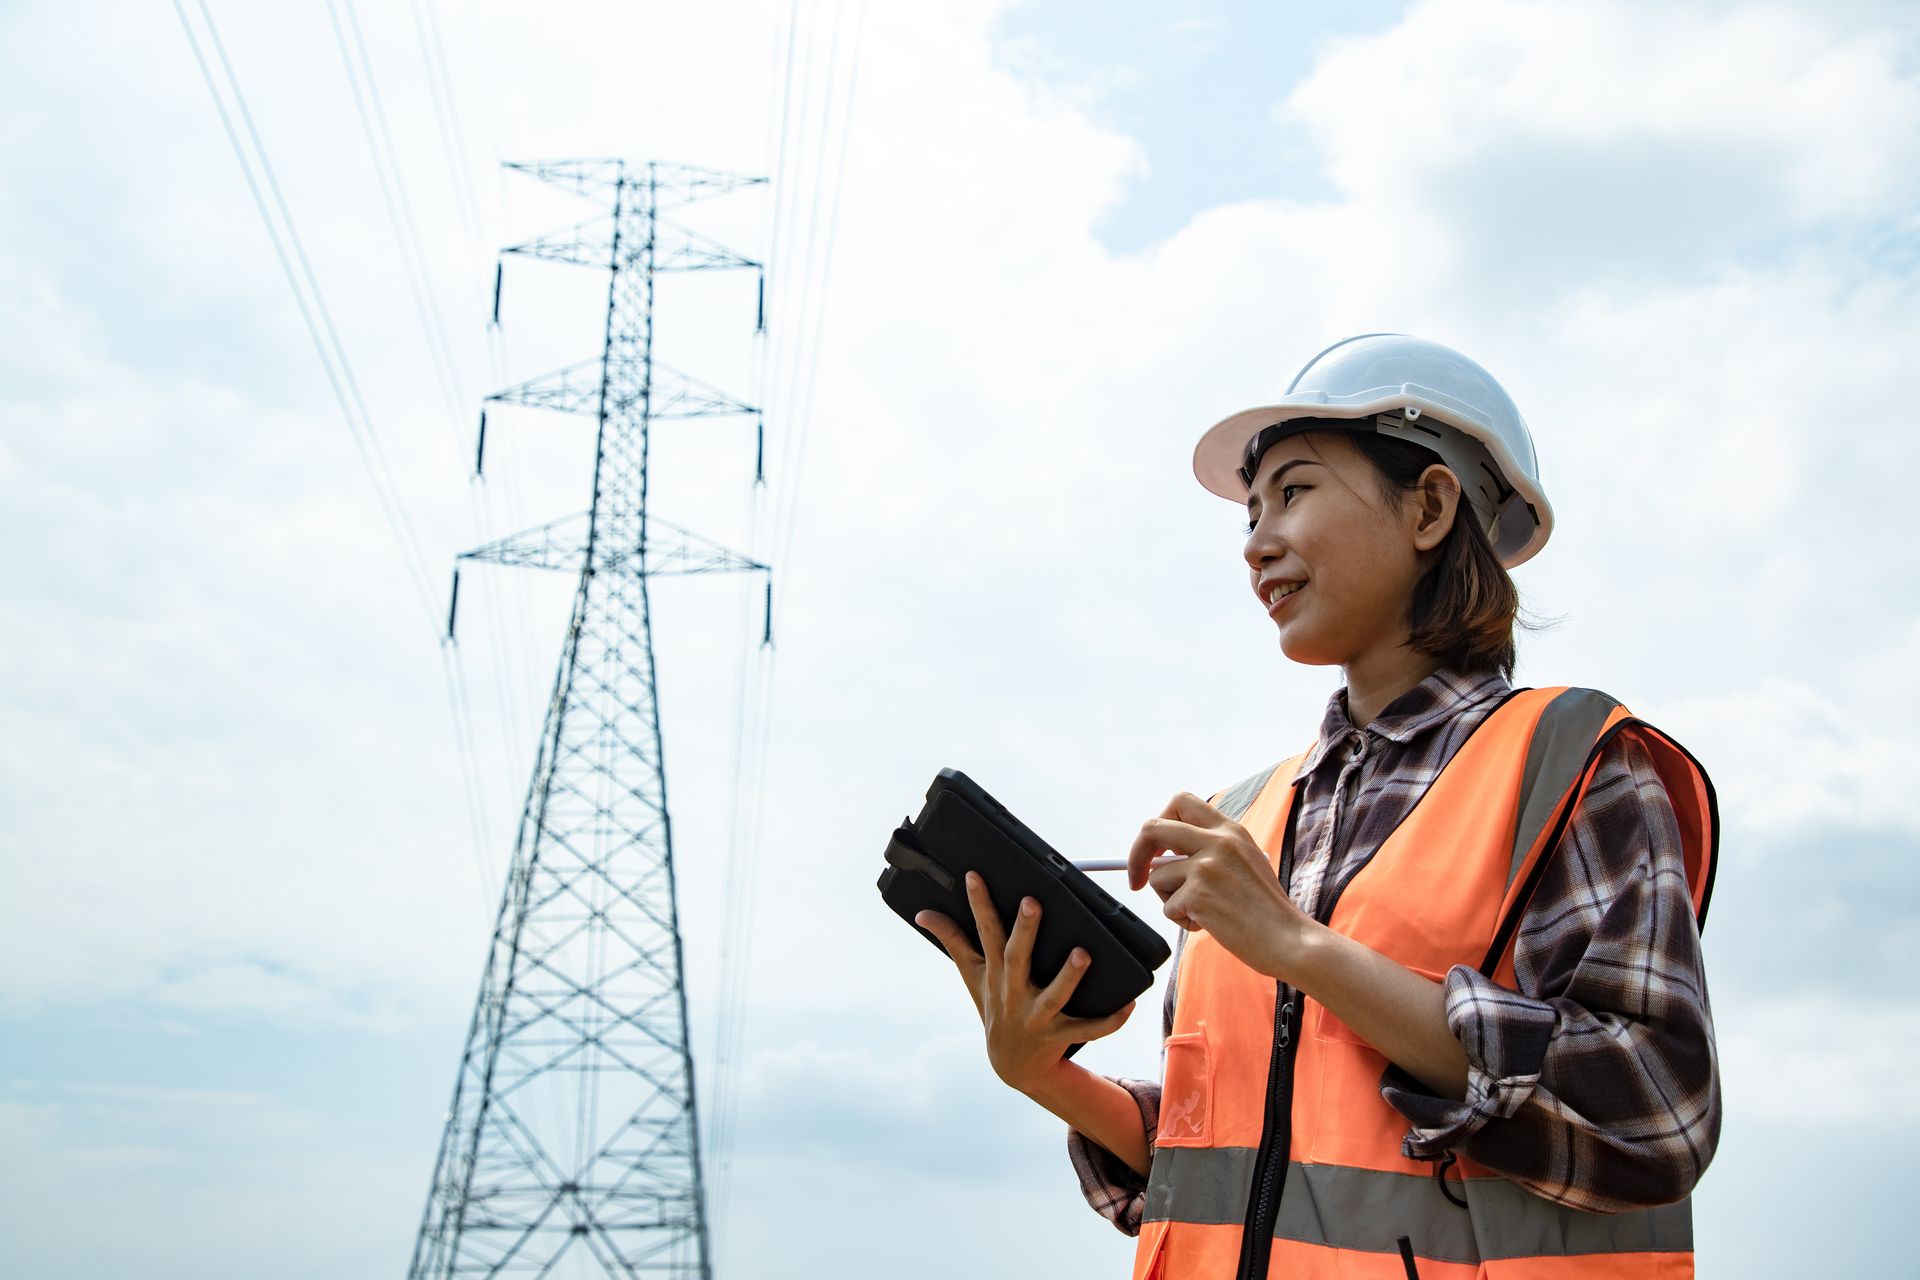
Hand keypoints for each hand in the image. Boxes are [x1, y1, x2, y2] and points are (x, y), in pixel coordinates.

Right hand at [916, 871, 1133, 1095]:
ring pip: (1055, 996)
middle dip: (1024, 932)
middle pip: (1017, 960)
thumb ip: (953, 942)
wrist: (1012, 1066)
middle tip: (1033, 902)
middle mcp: (1013, 994)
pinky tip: (1129, 1004)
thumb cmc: (994, 1007)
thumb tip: (924, 914)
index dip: (979, 905)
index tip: (976, 875)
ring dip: (1069, 977)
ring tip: (1083, 953)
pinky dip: (1109, 1020)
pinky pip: (1088, 1029)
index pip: (984, 934)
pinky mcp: (1061, 1036)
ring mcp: (1037, 1017)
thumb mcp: (972, 977)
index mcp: (994, 975)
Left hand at [1127, 791, 1316, 979]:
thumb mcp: (1244, 862)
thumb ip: (1210, 850)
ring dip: (1170, 900)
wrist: (1288, 940)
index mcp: (1230, 830)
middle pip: (1152, 828)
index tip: (1157, 848)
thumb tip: (1161, 856)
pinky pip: (1167, 907)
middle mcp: (1218, 841)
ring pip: (1157, 877)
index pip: (1181, 803)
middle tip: (1136, 878)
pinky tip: (1210, 925)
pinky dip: (1182, 920)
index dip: (1160, 823)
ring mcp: (1207, 866)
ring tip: (1203, 912)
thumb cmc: (1265, 910)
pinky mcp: (1198, 893)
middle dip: (1136, 854)